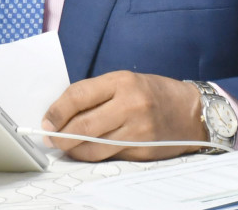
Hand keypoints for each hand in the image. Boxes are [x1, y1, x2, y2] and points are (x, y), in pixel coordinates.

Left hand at [41, 71, 207, 160]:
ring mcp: (138, 130)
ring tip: (67, 147)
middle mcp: (130, 105)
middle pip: (83, 126)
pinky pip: (110, 156)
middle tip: (50, 138)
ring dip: (74, 150)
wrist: (192, 112)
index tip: (46, 122)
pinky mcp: (143, 151)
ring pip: (93, 147)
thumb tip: (62, 114)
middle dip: (60, 135)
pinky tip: (88, 151)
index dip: (57, 111)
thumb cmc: (155, 93)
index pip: (78, 96)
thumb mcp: (126, 82)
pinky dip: (94, 155)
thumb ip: (97, 95)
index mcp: (122, 82)